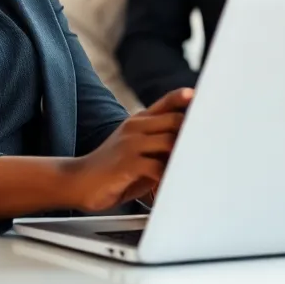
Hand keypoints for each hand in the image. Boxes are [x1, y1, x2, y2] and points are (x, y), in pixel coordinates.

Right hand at [63, 88, 192, 212]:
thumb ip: (159, 145)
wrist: (76, 181)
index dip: (184, 98)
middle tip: (208, 147)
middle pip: (175, 121)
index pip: (166, 103)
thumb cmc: (112, 169)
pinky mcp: (126, 163)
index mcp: (138, 122)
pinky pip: (158, 168)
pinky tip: (171, 186)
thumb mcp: (135, 150)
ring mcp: (130, 144)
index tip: (201, 97)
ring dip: (183, 157)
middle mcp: (135, 128)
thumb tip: (190, 148)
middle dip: (193, 134)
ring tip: (192, 170)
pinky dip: (168, 179)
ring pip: (170, 142)